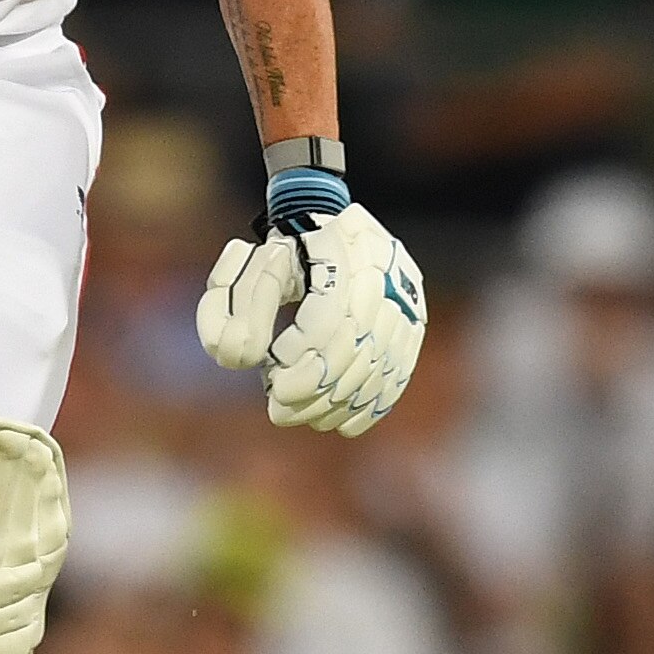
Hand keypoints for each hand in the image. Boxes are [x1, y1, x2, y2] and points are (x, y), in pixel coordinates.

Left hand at [197, 203, 426, 435]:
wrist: (333, 229)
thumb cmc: (287, 252)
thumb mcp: (257, 268)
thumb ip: (241, 309)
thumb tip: (240, 358)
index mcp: (342, 249)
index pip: (331, 321)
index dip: (305, 363)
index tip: (274, 388)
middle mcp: (384, 272)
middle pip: (356, 348)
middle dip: (316, 391)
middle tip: (279, 412)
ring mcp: (405, 298)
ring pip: (379, 364)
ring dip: (339, 403)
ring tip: (303, 418)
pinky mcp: (414, 321)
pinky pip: (400, 369)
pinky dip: (373, 404)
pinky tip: (343, 424)